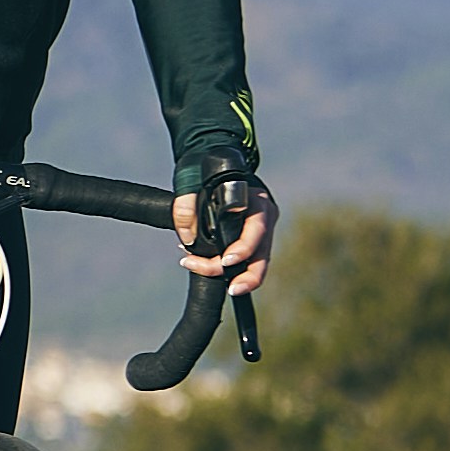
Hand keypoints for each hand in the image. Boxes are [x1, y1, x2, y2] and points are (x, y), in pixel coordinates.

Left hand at [174, 174, 276, 296]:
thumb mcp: (191, 180)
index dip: (243, 248)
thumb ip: (185, 206)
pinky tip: (200, 263)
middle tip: (232, 289)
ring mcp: (260, 230)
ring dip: (235, 275)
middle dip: (248, 276)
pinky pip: (244, 259)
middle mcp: (264, 218)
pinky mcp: (252, 239)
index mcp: (257, 201)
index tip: (226, 260)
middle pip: (262, 254)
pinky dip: (226, 266)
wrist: (209, 161)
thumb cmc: (204, 169)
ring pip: (256, 262)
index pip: (256, 229)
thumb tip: (187, 239)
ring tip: (208, 276)